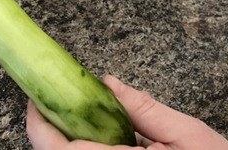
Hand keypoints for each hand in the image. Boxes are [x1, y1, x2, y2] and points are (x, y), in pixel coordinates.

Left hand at [26, 75, 227, 149]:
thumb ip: (146, 110)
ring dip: (70, 142)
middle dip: (54, 130)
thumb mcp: (188, 135)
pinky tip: (104, 139)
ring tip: (83, 117)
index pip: (58, 149)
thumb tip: (110, 84)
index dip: (40, 122)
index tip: (38, 97)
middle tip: (63, 101)